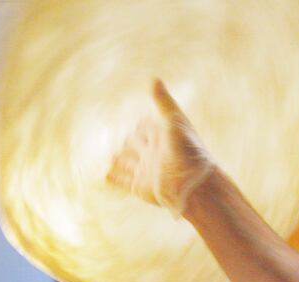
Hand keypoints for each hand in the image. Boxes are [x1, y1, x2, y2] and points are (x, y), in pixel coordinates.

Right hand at [107, 79, 212, 215]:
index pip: (146, 127)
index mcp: (161, 137)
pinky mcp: (139, 187)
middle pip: (134, 144)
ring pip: (127, 162)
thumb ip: (163, 102)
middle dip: (129, 142)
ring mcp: (145, 170)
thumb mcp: (175, 122)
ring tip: (113, 158)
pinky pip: (122, 181)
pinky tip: (105, 175)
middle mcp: (153, 154)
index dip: (143, 125)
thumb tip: (153, 79)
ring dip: (119, 159)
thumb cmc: (188, 151)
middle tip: (126, 141)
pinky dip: (113, 178)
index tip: (142, 122)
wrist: (193, 185)